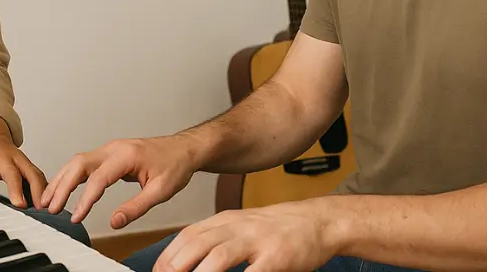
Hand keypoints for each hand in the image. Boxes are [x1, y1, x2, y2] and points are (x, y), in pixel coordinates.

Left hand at [0, 113, 47, 207]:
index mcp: (5, 159)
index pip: (13, 175)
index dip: (17, 190)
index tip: (20, 204)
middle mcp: (19, 160)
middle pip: (33, 175)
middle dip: (39, 193)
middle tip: (40, 209)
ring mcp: (27, 164)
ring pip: (40, 177)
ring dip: (44, 193)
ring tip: (45, 210)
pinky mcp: (30, 169)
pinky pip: (40, 180)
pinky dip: (44, 191)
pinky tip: (44, 203)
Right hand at [38, 136, 196, 227]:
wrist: (184, 149)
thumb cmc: (175, 166)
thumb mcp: (161, 191)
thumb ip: (137, 207)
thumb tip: (114, 222)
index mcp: (126, 155)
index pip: (98, 178)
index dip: (85, 200)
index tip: (76, 217)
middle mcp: (114, 148)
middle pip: (79, 164)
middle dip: (62, 186)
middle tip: (50, 208)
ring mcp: (109, 149)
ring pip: (77, 162)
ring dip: (61, 180)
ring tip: (47, 200)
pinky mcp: (108, 154)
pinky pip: (84, 163)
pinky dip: (69, 176)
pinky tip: (61, 189)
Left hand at [155, 202, 338, 271]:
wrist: (319, 221)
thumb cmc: (276, 229)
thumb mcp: (241, 227)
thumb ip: (215, 240)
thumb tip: (182, 262)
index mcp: (226, 220)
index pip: (187, 236)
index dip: (167, 256)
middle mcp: (238, 227)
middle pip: (197, 244)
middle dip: (175, 266)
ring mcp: (258, 241)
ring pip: (219, 256)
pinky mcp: (277, 257)